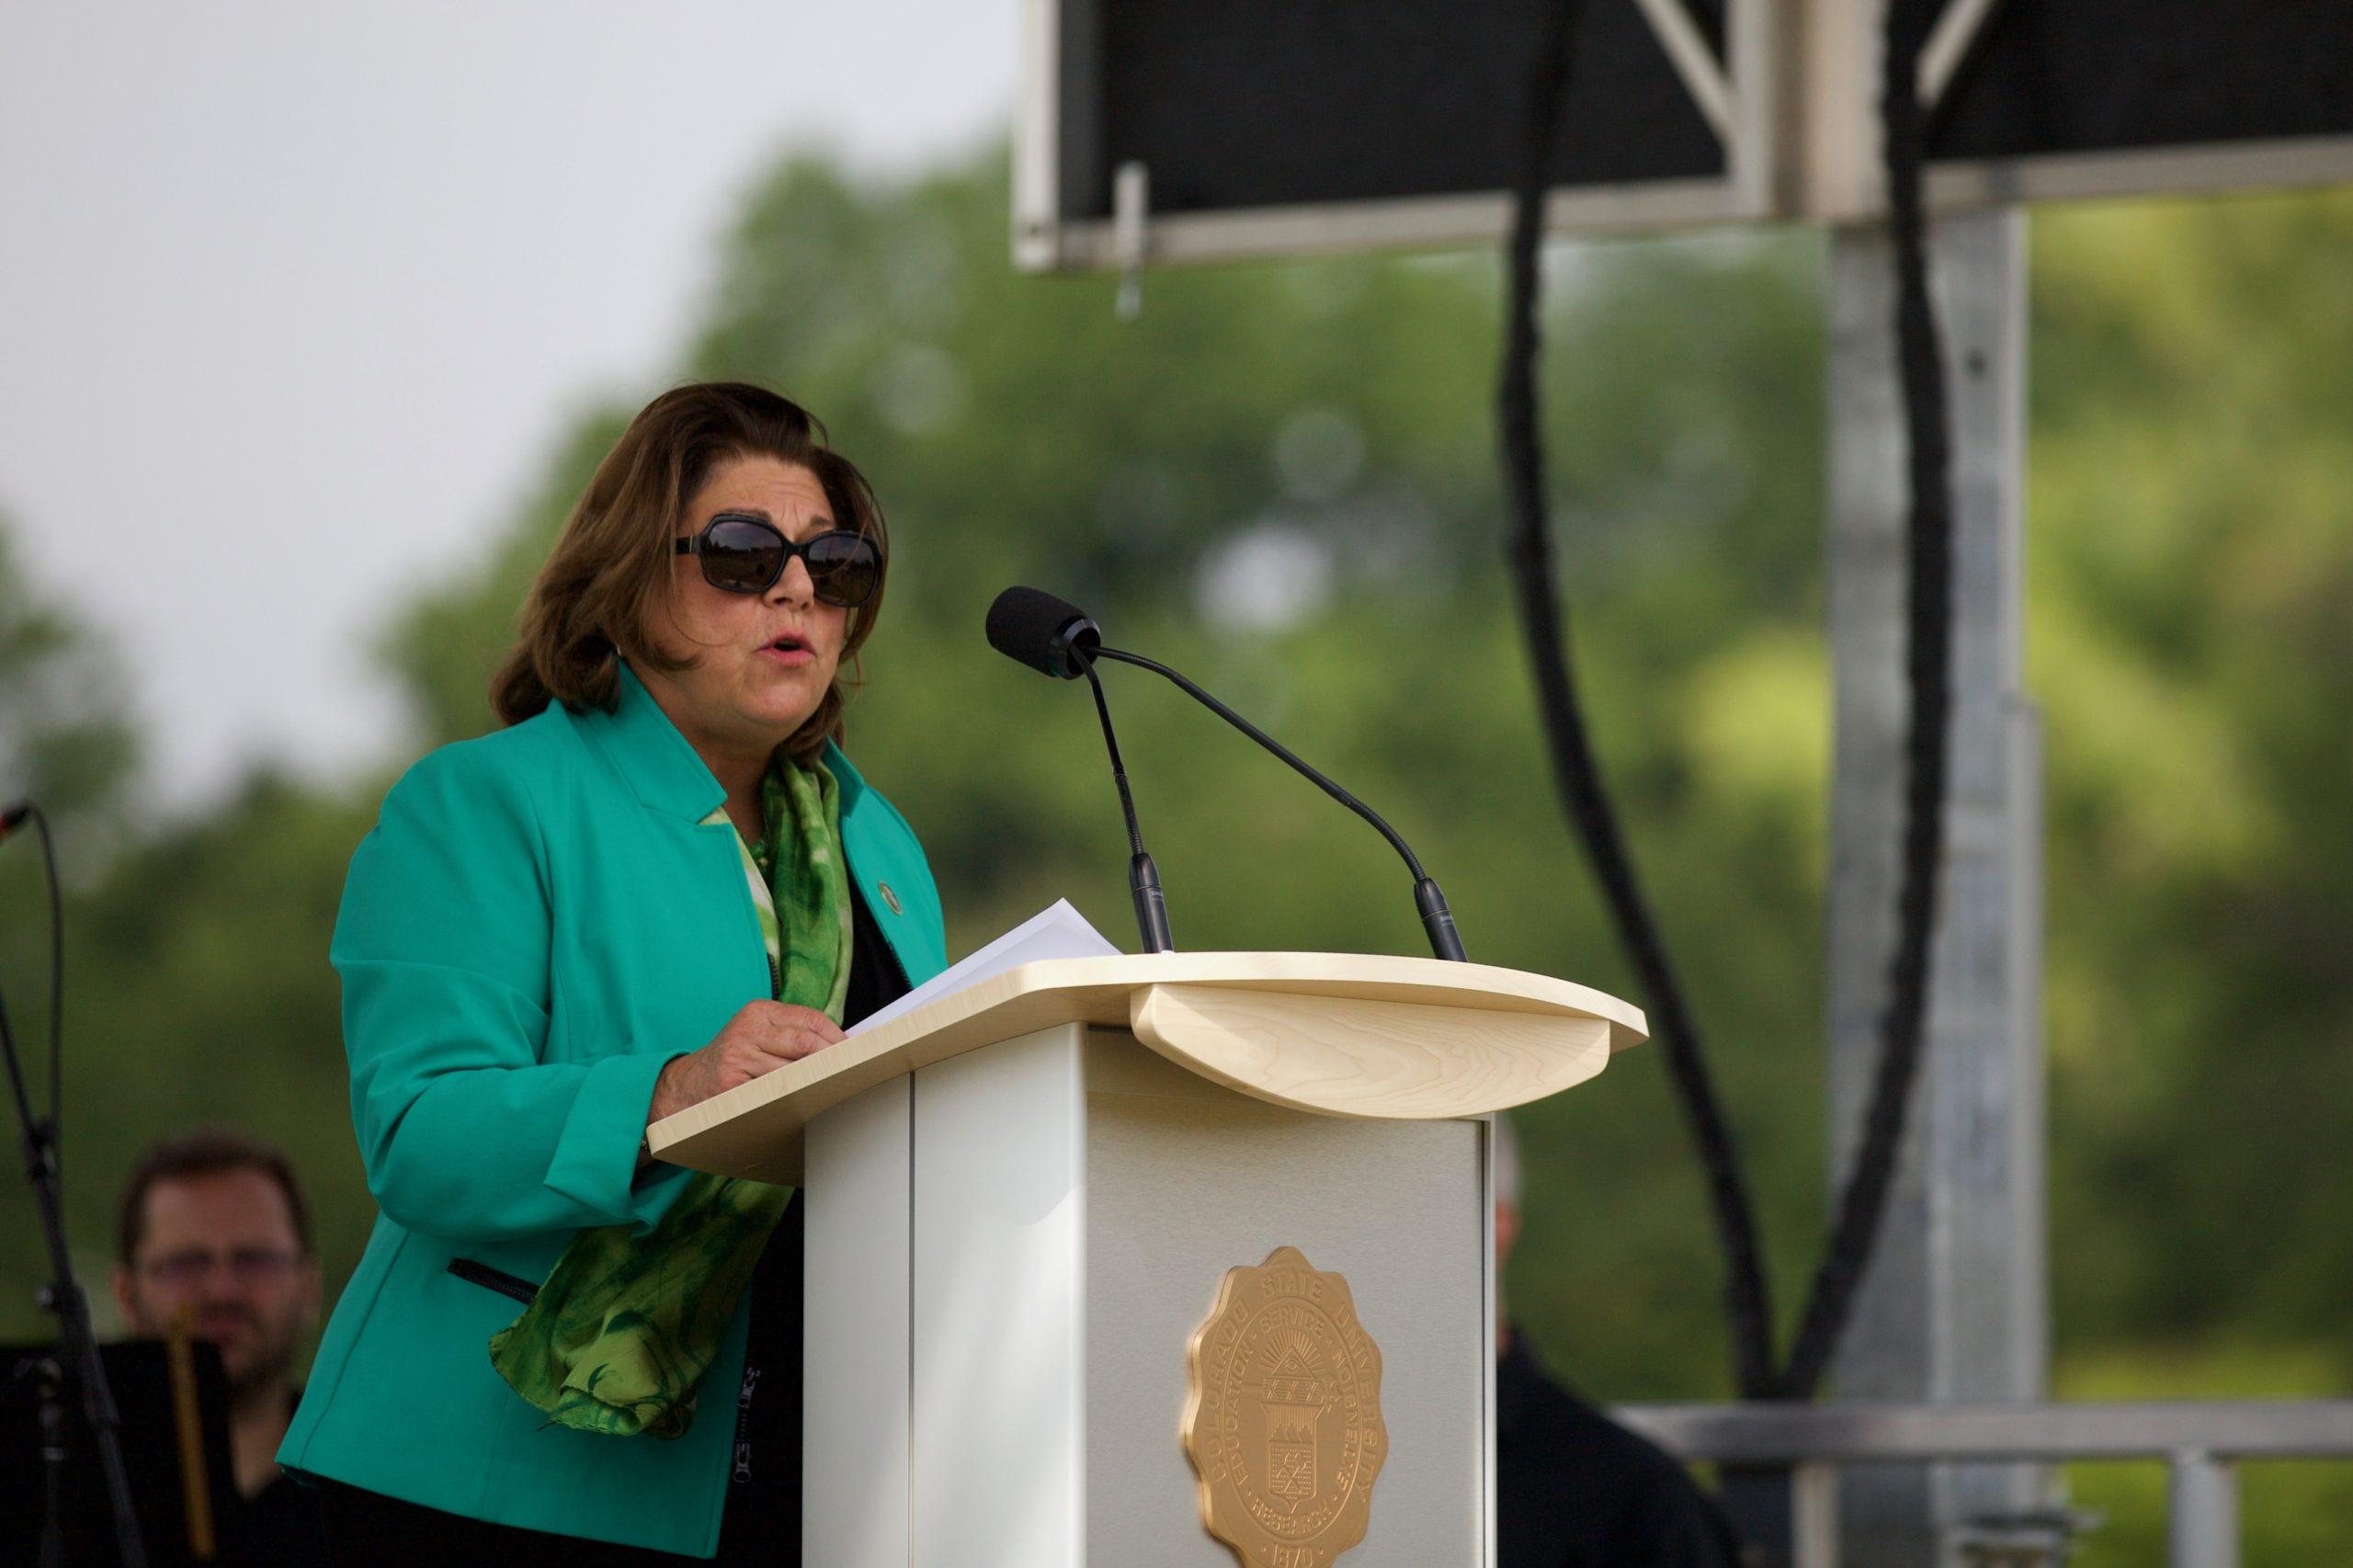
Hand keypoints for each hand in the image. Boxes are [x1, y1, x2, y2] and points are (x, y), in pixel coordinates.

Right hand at [648, 1002, 845, 1124]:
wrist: (684, 1086)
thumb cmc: (733, 1060)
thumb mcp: (757, 1035)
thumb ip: (791, 1034)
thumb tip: (840, 1046)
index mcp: (759, 1012)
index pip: (810, 1019)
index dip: (836, 1037)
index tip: (855, 1051)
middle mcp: (747, 1029)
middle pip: (804, 1042)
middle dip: (831, 1058)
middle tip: (851, 1071)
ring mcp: (738, 1055)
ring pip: (791, 1069)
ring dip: (814, 1081)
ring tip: (832, 1088)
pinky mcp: (731, 1082)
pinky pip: (772, 1090)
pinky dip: (791, 1097)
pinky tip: (802, 1102)